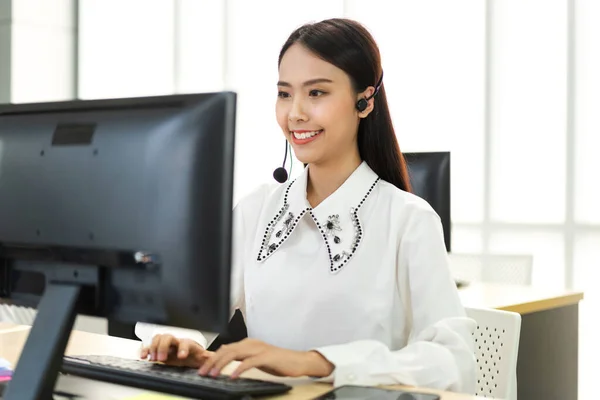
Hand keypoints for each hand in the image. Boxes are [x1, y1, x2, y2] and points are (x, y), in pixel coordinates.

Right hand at [140, 333, 212, 367]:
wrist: (189, 356)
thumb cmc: (195, 355)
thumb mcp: (203, 357)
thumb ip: (207, 357)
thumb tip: (212, 356)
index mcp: (188, 344)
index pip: (185, 342)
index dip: (183, 348)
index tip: (181, 356)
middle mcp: (176, 342)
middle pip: (168, 337)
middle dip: (163, 346)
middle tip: (162, 358)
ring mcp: (167, 345)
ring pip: (158, 338)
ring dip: (154, 347)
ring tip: (154, 358)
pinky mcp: (158, 350)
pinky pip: (150, 346)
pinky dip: (145, 350)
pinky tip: (143, 356)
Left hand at [198, 338, 333, 378]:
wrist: (298, 361)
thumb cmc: (278, 362)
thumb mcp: (256, 359)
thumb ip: (243, 358)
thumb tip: (226, 362)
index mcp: (248, 343)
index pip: (225, 348)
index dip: (212, 358)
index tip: (202, 368)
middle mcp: (251, 343)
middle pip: (226, 350)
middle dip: (212, 361)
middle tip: (202, 372)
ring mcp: (259, 349)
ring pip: (235, 353)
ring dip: (221, 364)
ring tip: (213, 374)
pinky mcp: (267, 356)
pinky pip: (250, 362)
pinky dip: (240, 368)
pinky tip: (233, 376)